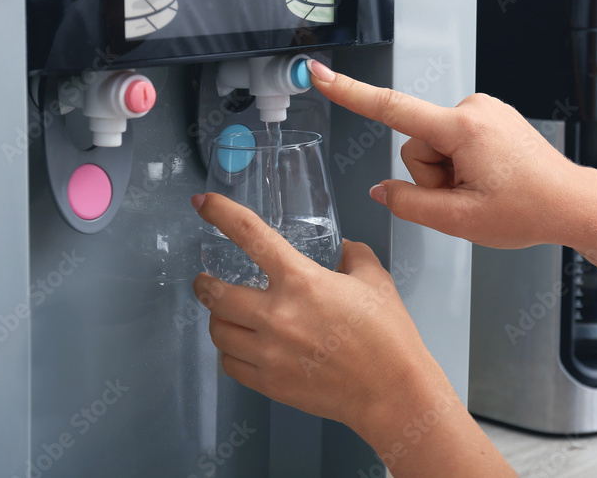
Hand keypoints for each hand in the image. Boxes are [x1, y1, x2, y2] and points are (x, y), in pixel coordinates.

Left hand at [190, 192, 446, 433]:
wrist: (393, 393)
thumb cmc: (388, 338)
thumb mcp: (376, 280)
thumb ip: (354, 256)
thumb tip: (344, 248)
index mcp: (301, 280)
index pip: (250, 234)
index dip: (221, 213)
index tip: (203, 204)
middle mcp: (277, 315)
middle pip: (214, 294)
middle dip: (204, 284)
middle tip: (205, 281)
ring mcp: (269, 352)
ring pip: (218, 331)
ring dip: (217, 319)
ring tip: (226, 315)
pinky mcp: (270, 383)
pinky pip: (230, 365)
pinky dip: (230, 353)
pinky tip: (241, 347)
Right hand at [308, 61, 590, 249]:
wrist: (574, 205)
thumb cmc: (529, 211)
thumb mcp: (458, 220)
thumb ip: (409, 204)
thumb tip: (381, 191)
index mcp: (462, 128)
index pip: (391, 108)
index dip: (349, 92)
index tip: (320, 74)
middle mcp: (472, 108)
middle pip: (415, 145)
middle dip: (432, 175)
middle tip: (468, 195)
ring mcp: (483, 110)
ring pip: (433, 146)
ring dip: (448, 173)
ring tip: (483, 188)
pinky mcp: (489, 117)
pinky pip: (453, 141)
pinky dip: (462, 164)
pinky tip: (489, 178)